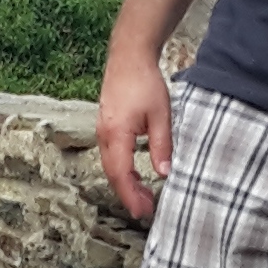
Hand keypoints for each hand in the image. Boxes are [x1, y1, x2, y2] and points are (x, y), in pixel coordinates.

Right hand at [97, 42, 172, 222]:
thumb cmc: (144, 82)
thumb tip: (164, 172)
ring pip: (110, 165)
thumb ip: (162, 145)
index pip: (120, 174)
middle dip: (128, 194)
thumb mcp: (161, 115)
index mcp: (116, 133)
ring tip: (143, 196)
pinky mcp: (106, 126)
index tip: (143, 211)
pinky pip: (111, 155)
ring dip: (125, 183)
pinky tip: (134, 174)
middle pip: (113, 174)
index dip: (131, 195)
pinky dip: (122, 169)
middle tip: (146, 210)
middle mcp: (104, 135)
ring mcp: (102, 130)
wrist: (128, 57)